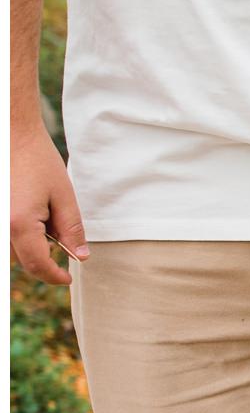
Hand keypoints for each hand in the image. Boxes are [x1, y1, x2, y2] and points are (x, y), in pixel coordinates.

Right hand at [10, 122, 85, 285]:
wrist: (10, 133)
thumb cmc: (38, 161)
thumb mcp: (63, 196)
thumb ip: (72, 229)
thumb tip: (80, 257)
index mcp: (18, 225)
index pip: (37, 266)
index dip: (54, 276)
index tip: (68, 279)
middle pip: (21, 259)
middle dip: (43, 257)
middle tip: (59, 236)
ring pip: (9, 248)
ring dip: (27, 243)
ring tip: (41, 214)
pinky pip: (4, 234)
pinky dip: (16, 232)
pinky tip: (28, 212)